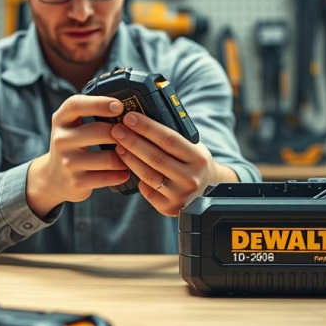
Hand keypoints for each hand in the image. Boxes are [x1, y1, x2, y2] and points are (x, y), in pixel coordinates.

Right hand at [26, 95, 130, 217]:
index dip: (99, 103)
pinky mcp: (76, 182)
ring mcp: (68, 162)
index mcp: (61, 120)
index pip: (76, 105)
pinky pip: (108, 177)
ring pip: (107, 158)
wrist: (53, 178)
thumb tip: (127, 108)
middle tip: (134, 135)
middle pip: (98, 131)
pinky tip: (125, 172)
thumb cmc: (72, 145)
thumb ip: (91, 113)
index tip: (119, 106)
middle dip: (120, 133)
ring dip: (125, 157)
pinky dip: (121, 174)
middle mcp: (61, 140)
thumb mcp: (72, 126)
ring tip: (132, 155)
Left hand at [112, 112, 237, 216]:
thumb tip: (143, 118)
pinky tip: (128, 166)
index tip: (130, 117)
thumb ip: (174, 138)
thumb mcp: (194, 148)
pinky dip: (136, 177)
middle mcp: (191, 178)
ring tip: (118, 145)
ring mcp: (180, 195)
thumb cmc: (194, 164)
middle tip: (116, 129)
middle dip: (133, 141)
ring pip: (147, 174)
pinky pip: (147, 190)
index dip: (147, 128)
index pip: (169, 139)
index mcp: (199, 159)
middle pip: (155, 157)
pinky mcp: (169, 207)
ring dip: (129, 158)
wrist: (208, 192)